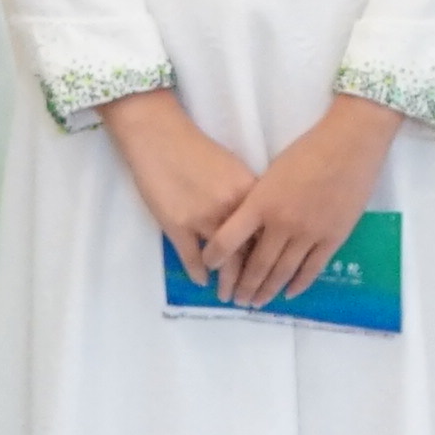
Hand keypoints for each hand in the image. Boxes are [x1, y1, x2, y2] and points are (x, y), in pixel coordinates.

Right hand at [100, 93, 262, 280]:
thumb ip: (246, 198)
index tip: (275, 272)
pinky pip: (193, 260)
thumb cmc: (197, 149)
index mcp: (249, 193)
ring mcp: (203, 220)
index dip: (272, 257)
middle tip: (254, 296)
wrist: (159, 137)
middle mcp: (231, 209)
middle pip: (249, 254)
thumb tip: (258, 226)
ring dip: (227, 284)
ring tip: (229, 296)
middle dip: (252, 280)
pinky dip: (199, 273)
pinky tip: (202, 280)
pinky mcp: (177, 227)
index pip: (268, 233)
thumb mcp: (233, 170)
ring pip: (224, 263)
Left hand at [211, 100, 402, 309]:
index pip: (227, 240)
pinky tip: (288, 293)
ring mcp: (309, 234)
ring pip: (282, 273)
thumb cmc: (308, 151)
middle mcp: (281, 224)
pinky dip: (298, 285)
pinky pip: (312, 269)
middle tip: (235, 299)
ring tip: (256, 302)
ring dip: (267, 291)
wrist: (351, 143)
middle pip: (256, 265)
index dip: (214, 258)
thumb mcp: (272, 174)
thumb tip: (248, 230)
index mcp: (261, 203)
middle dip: (242, 286)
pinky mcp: (333, 238)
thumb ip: (259, 203)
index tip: (209, 267)